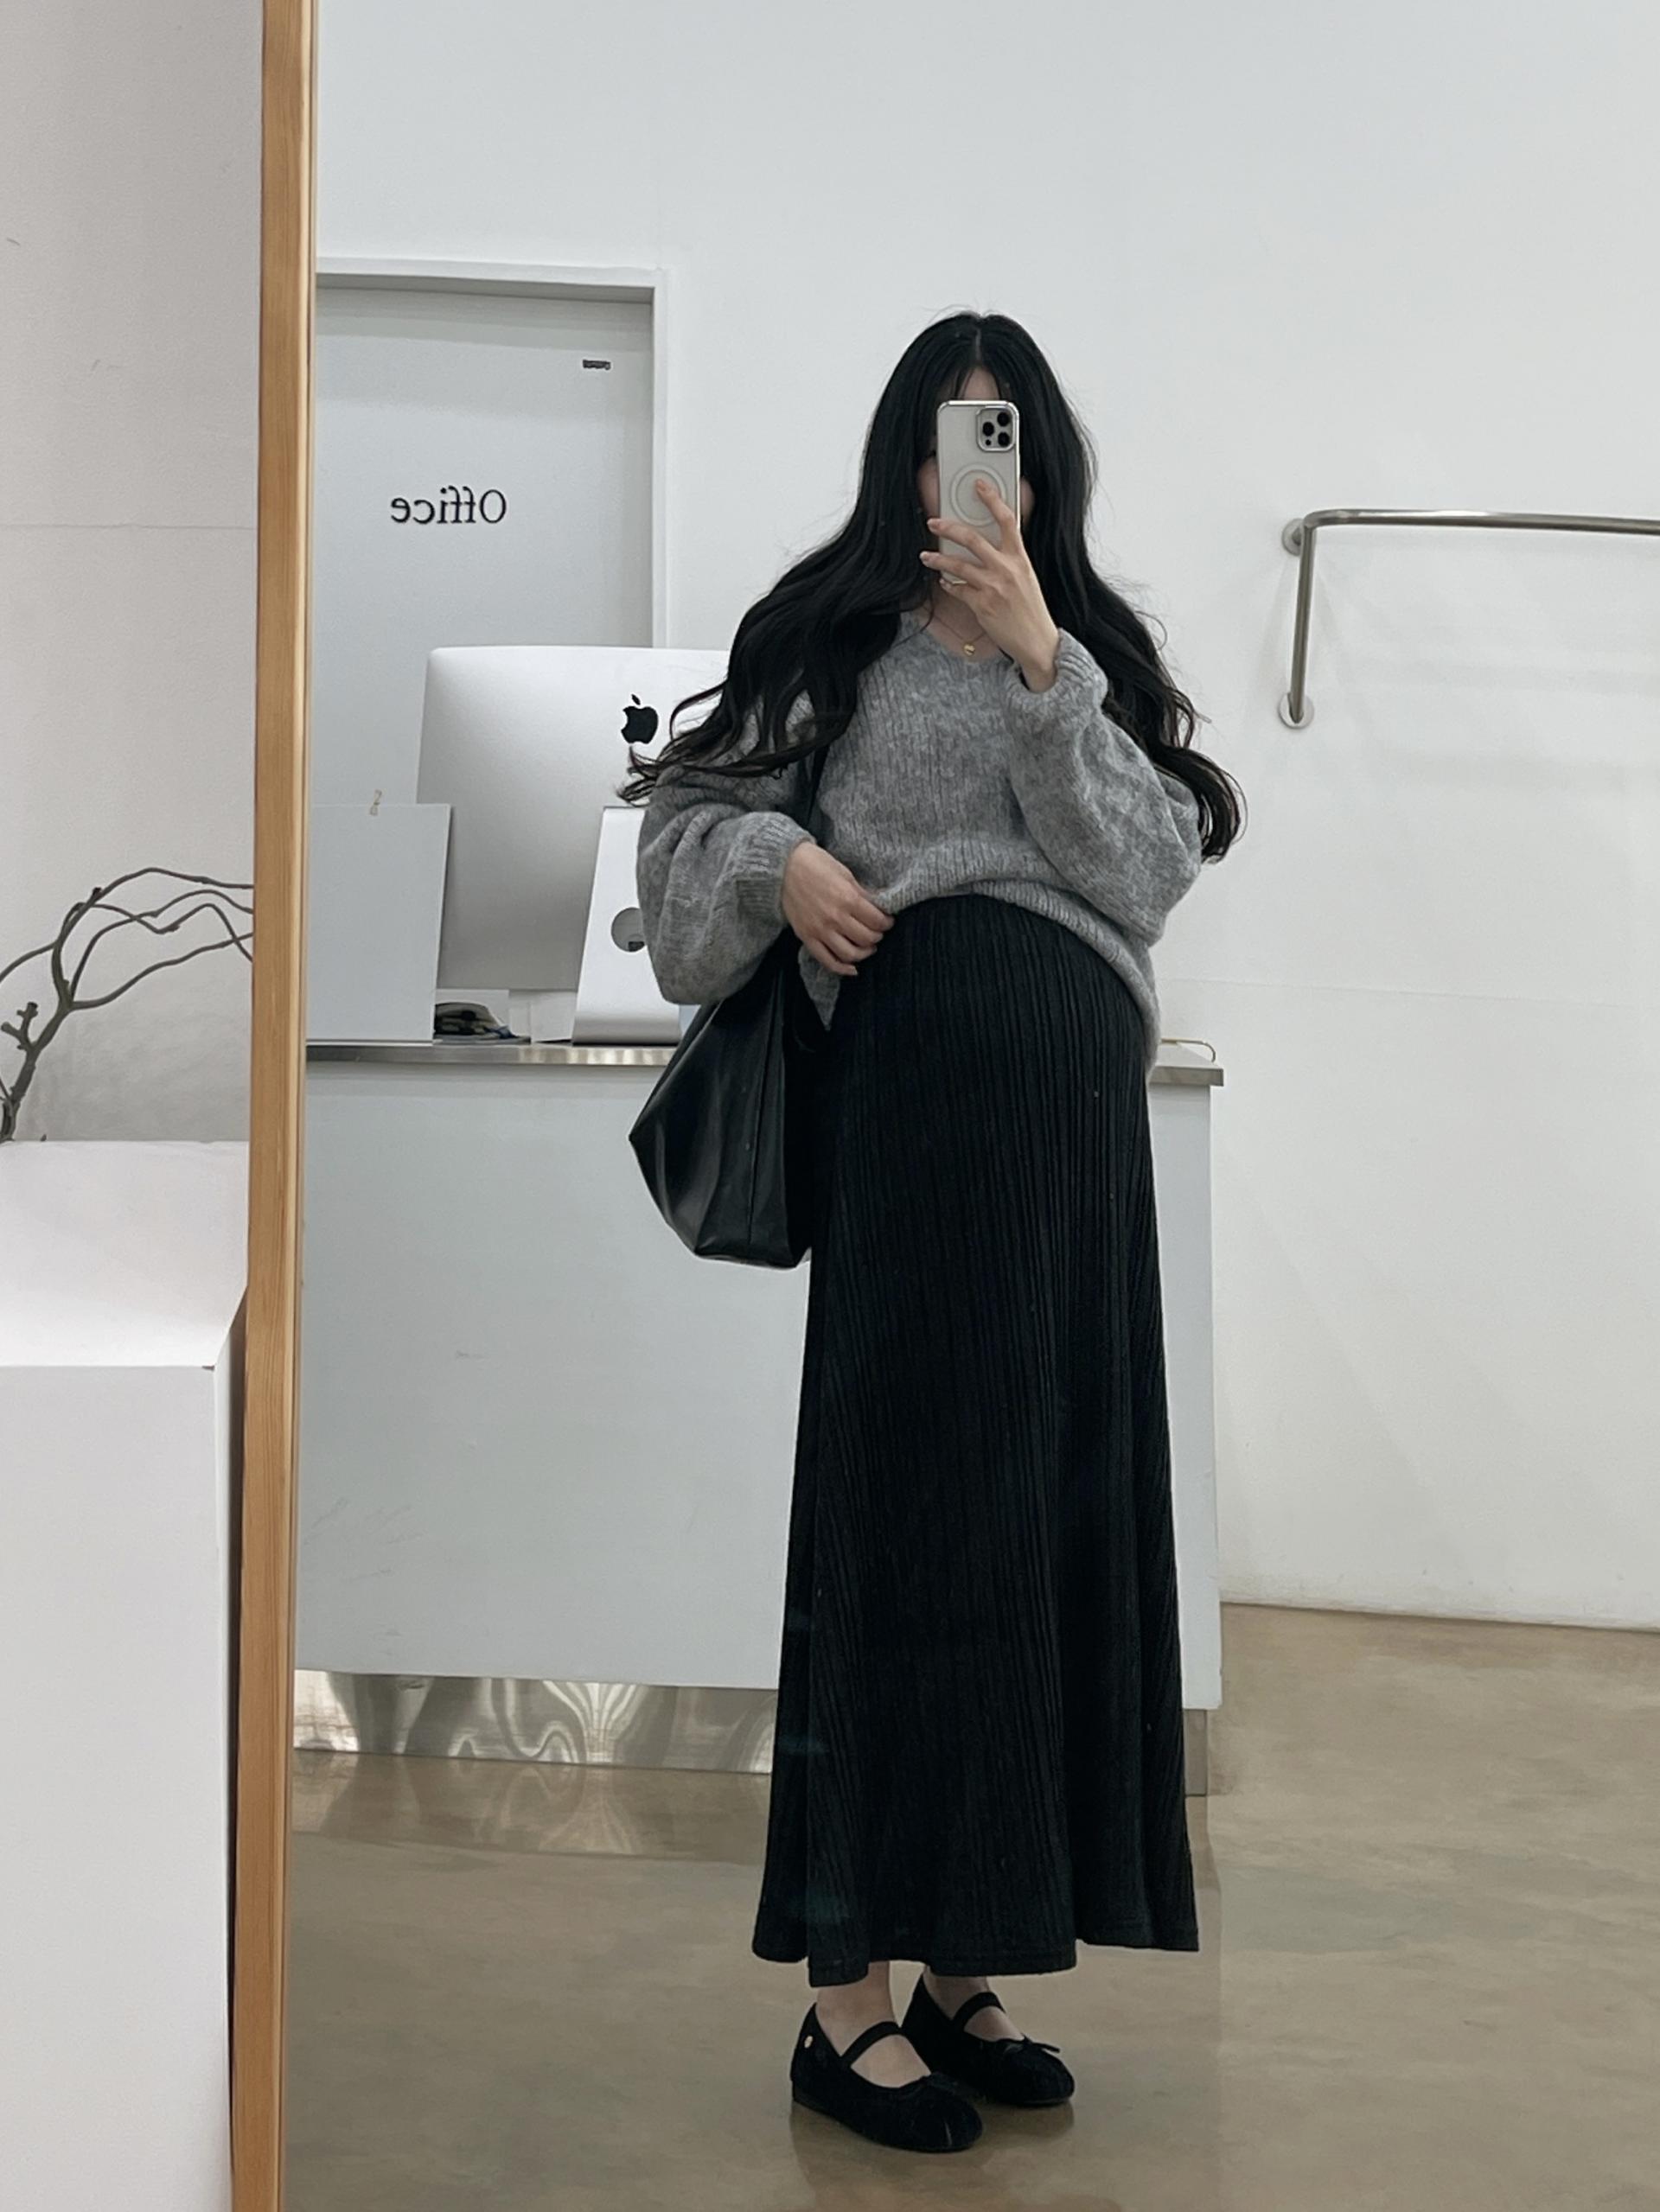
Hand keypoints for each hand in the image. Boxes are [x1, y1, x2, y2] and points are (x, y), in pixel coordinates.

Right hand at [781, 842, 892, 977]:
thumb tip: (878, 908)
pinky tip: (853, 968)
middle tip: (878, 931)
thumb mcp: (845, 873)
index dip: (887, 922)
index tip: (887, 921)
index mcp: (848, 898)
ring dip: (864, 953)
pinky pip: (827, 961)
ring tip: (868, 947)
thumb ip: (862, 893)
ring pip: (851, 954)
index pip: (878, 921)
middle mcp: (835, 918)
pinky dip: (842, 969)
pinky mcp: (807, 937)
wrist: (783, 868)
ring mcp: (820, 930)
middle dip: (878, 936)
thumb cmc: (815, 864)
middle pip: (867, 939)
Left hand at [920, 479, 1061, 684]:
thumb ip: (1009, 559)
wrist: (1037, 641)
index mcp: (1020, 558)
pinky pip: (958, 590)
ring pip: (958, 565)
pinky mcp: (982, 606)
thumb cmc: (1031, 610)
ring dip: (938, 559)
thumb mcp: (1027, 577)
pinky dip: (948, 585)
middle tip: (934, 522)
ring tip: (926, 556)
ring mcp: (993, 587)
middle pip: (973, 538)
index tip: (980, 485)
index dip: (993, 499)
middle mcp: (1007, 569)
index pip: (1007, 520)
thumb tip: (988, 545)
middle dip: (949, 527)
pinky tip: (944, 583)